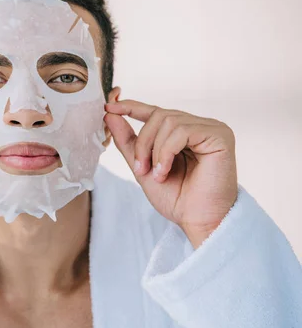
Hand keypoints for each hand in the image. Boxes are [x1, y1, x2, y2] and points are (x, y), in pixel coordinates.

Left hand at [104, 98, 237, 247]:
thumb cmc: (176, 198)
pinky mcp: (219, 134)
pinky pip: (182, 130)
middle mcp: (198, 126)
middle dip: (142, 142)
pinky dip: (166, 151)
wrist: (197, 220)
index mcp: (182, 133)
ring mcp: (210, 128)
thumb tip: (109, 114)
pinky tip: (165, 171)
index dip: (131, 106)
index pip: (155, 112)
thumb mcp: (143, 167)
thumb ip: (128, 141)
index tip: (109, 107)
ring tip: (157, 174)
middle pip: (158, 115)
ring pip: (168, 121)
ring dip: (154, 150)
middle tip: (140, 169)